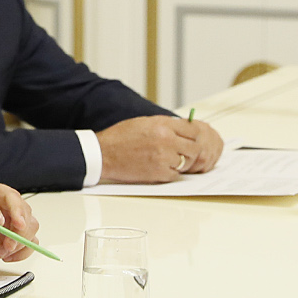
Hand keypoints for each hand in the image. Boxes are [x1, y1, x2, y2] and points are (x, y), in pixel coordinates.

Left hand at [0, 180, 39, 262]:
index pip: (13, 197)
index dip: (18, 211)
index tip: (18, 225)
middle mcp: (11, 203)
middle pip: (26, 215)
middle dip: (18, 234)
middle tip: (7, 246)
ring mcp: (17, 217)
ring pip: (31, 229)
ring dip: (18, 244)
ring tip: (1, 253)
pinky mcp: (21, 231)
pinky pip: (31, 242)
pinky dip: (21, 252)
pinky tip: (7, 256)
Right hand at [97, 116, 223, 182]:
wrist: (102, 154)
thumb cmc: (120, 137)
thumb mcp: (145, 123)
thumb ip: (166, 125)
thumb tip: (185, 129)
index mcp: (163, 125)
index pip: (194, 130)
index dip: (193, 136)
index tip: (189, 140)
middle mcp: (166, 140)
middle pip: (195, 148)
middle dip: (189, 151)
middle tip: (179, 153)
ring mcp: (163, 157)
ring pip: (187, 162)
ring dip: (180, 163)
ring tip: (166, 160)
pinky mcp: (158, 173)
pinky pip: (175, 175)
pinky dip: (169, 173)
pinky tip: (158, 168)